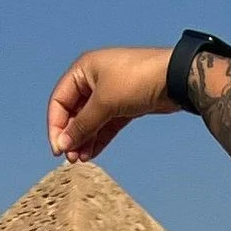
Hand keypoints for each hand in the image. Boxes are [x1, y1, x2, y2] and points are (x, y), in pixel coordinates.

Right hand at [48, 46, 175, 161]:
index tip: (58, 149)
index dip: (56, 126)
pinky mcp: (125, 104)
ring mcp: (110, 92)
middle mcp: (94, 79)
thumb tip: (64, 145)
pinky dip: (99, 138)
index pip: (59, 100)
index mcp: (83, 70)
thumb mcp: (104, 103)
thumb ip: (82, 125)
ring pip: (90, 120)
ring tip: (81, 160)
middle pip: (74, 112)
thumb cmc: (136, 80)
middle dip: (71, 135)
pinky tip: (92, 153)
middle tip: (71, 158)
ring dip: (84, 140)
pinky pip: (106, 124)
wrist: (175, 78)